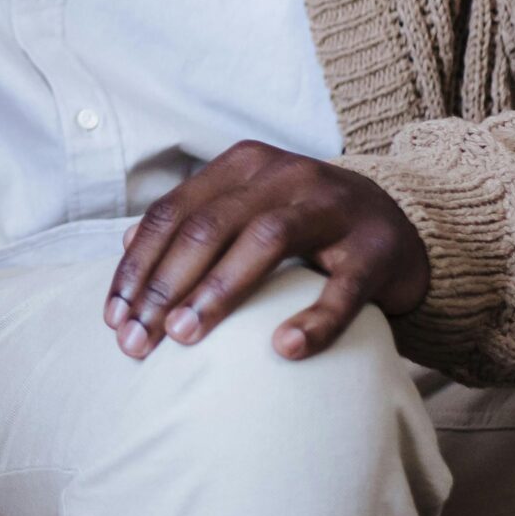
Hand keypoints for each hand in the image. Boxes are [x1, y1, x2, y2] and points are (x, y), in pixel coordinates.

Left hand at [104, 140, 428, 361]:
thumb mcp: (247, 208)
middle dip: (164, 285)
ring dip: (217, 292)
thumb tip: (125, 244)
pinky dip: (314, 319)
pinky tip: (284, 349)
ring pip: (265, 241)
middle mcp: (285, 176)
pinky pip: (343, 287)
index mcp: (244, 166)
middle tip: (137, 340)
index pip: (174, 213)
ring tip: (183, 337)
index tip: (113, 317)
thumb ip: (193, 219)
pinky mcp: (376, 250)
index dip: (137, 266)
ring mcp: (333, 209)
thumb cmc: (306, 225)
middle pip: (208, 227)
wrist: (400, 225)